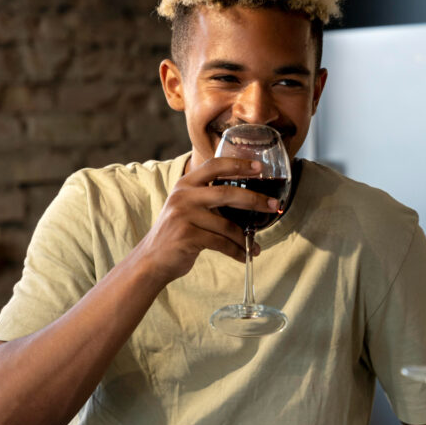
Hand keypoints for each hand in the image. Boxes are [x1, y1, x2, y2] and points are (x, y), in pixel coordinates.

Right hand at [132, 157, 279, 283]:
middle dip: (254, 199)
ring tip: (255, 245)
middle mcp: (183, 196)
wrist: (152, 260)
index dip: (237, 164)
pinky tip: (244, 255)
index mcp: (185, 184)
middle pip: (226, 193)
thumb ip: (208, 198)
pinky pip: (221, 243)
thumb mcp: (187, 207)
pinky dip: (236, 251)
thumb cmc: (178, 233)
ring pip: (226, 225)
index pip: (214, 166)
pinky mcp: (187, 236)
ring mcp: (183, 216)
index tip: (259, 166)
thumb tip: (249, 198)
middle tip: (273, 204)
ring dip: (245, 237)